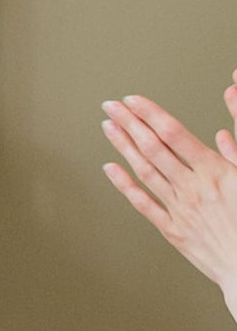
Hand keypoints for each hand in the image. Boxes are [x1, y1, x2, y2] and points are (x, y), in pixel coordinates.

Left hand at [103, 79, 236, 316]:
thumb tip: (222, 133)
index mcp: (216, 172)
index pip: (174, 133)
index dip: (150, 113)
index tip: (132, 100)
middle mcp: (193, 188)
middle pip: (153, 148)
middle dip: (130, 123)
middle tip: (111, 105)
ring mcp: (180, 209)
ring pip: (144, 171)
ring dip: (124, 146)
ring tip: (108, 127)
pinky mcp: (173, 230)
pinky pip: (143, 203)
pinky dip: (125, 185)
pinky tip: (110, 169)